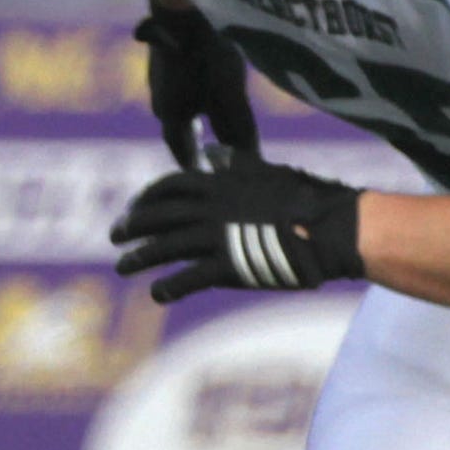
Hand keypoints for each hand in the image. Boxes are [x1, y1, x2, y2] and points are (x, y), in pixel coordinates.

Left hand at [110, 156, 363, 303]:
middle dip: (133, 225)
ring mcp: (218, 236)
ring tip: (122, 267)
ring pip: (165, 246)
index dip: (147, 198)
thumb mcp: (266, 169)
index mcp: (220, 182)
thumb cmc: (307, 197)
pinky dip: (169, 286)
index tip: (134, 208)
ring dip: (140, 257)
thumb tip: (211, 154)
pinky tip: (157, 295)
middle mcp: (212, 207)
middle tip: (114, 236)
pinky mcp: (229, 266)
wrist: (334, 227)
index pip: (170, 186)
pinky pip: (189, 277)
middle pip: (158, 215)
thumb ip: (235, 164)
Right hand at [140, 6, 259, 170]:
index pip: (183, 155)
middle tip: (209, 157)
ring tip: (208, 123)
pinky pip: (179, 84)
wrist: (181, 7)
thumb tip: (251, 163)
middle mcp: (159, 100)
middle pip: (178, 131)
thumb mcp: (229, 99)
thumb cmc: (206, 57)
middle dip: (195, 145)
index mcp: (171, 117)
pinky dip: (194, 94)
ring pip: (178, 106)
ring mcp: (158, 76)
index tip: (209, 180)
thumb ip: (238, 132)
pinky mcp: (165, 55)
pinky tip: (205, 83)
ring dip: (193, 118)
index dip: (197, 169)